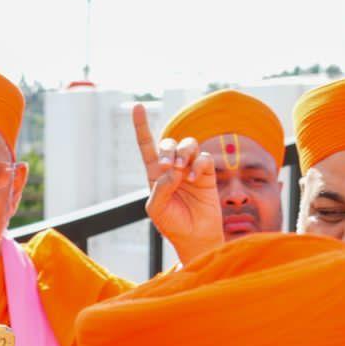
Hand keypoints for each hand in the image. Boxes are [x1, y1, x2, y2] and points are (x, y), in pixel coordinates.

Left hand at [135, 102, 223, 262]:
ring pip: (188, 145)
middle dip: (168, 149)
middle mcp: (173, 168)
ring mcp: (191, 170)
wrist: (195, 238)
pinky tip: (194, 179)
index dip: (141, 127)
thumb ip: (160, 188)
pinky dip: (198, 165)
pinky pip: (204, 158)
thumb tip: (173, 169)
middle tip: (167, 166)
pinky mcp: (207, 175)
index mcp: (156, 175)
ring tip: (182, 171)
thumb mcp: (157, 209)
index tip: (137, 107)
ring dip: (183, 154)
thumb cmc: (173, 225)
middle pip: (169, 143)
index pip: (147, 146)